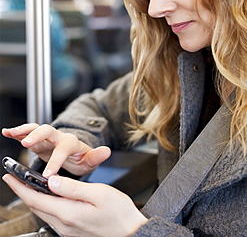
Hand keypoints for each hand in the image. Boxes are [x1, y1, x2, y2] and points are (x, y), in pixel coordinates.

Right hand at [2, 124, 110, 176]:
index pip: (63, 149)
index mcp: (70, 143)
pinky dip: (17, 131)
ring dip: (24, 130)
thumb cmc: (80, 158)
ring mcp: (47, 137)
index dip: (56, 161)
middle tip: (27, 144)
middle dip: (37, 136)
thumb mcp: (89, 160)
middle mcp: (57, 137)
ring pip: (35, 128)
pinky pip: (26, 133)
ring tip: (12, 133)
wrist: (73, 154)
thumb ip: (96, 156)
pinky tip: (7, 132)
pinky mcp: (37, 140)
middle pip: (47, 130)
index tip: (48, 175)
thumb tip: (107, 151)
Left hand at [3, 174, 146, 236]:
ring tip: (26, 185)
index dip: (20, 186)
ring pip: (42, 211)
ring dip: (31, 197)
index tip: (9, 176)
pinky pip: (51, 216)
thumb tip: (52, 181)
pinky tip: (46, 197)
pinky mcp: (72, 230)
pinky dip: (43, 204)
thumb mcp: (98, 194)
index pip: (36, 199)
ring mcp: (67, 229)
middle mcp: (64, 224)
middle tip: (13, 178)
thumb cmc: (118, 213)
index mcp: (69, 212)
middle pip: (35, 206)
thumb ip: (73, 188)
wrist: (131, 233)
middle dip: (22, 191)